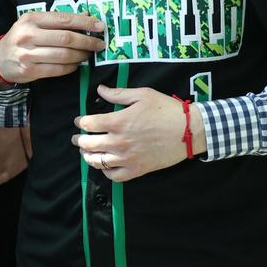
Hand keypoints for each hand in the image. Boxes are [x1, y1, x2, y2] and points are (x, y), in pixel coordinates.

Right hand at [0, 11, 105, 84]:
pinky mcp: (30, 70)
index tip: (100, 26)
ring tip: (88, 54)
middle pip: (66, 38)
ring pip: (64, 55)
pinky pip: (58, 69)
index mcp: (31, 19)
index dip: (85, 23)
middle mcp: (28, 35)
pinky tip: (76, 64)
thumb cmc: (21, 38)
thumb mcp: (34, 23)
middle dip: (87, 41)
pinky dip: (71, 67)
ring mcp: (28, 54)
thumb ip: (57, 20)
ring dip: (81, 56)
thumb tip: (86, 15)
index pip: (64, 19)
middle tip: (99, 44)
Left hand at [71, 85, 201, 180]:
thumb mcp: (142, 94)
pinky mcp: (137, 170)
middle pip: (88, 144)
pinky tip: (105, 165)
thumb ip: (118, 93)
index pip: (88, 124)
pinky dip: (105, 171)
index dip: (80, 122)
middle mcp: (119, 142)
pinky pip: (114, 176)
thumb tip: (99, 90)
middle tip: (78, 138)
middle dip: (79, 140)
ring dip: (88, 156)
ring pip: (97, 162)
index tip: (79, 121)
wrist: (189, 131)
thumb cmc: (166, 110)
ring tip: (87, 152)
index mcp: (119, 122)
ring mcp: (127, 158)